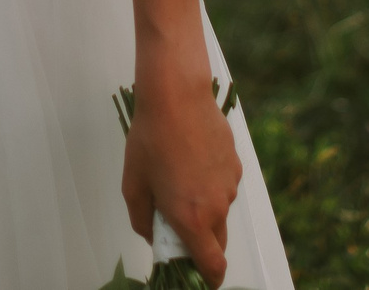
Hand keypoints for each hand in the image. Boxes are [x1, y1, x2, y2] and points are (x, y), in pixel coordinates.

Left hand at [123, 67, 241, 287]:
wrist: (176, 96)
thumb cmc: (150, 139)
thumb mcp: (133, 184)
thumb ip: (143, 220)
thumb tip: (154, 236)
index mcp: (192, 218)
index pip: (213, 266)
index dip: (207, 278)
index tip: (198, 277)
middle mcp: (217, 207)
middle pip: (217, 241)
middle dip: (200, 243)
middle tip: (176, 223)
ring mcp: (229, 184)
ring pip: (219, 210)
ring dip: (204, 208)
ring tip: (177, 177)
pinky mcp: (235, 163)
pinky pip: (223, 185)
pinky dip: (210, 183)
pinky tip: (191, 157)